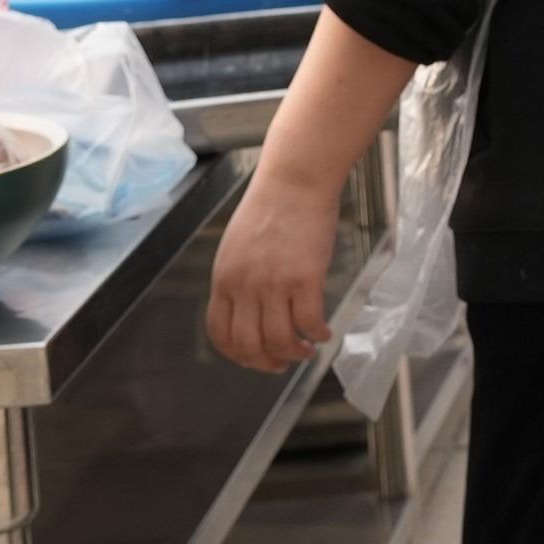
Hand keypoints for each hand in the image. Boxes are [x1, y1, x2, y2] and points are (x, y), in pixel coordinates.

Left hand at [205, 172, 342, 371]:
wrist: (294, 181)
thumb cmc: (270, 207)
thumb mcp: (237, 246)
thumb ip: (238, 278)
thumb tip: (250, 308)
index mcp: (224, 279)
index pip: (221, 334)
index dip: (238, 355)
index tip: (254, 358)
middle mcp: (245, 286)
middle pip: (249, 345)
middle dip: (266, 362)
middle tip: (282, 363)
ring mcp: (274, 283)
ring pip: (280, 340)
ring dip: (294, 354)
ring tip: (305, 350)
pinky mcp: (305, 278)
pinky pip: (310, 322)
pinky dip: (318, 335)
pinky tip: (323, 332)